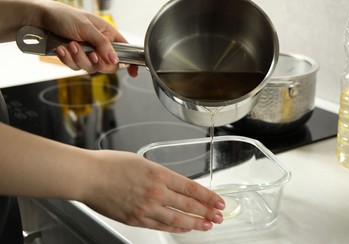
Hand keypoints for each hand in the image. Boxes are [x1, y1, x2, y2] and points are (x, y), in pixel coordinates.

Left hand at [39, 0, 137, 74]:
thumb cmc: (65, 16)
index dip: (130, 62)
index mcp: (108, 34)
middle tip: (91, 54)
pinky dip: (68, 59)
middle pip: (108, 65)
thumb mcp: (87, 28)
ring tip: (70, 45)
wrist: (41, 19)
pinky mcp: (75, 58)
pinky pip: (76, 67)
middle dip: (98, 63)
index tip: (133, 73)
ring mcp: (87, 53)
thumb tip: (116, 60)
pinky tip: (62, 48)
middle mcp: (99, 45)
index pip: (125, 50)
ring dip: (79, 58)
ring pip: (91, 68)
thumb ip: (103, 45)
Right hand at [83, 150, 224, 232]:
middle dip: (207, 211)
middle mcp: (156, 193)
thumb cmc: (111, 165)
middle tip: (220, 216)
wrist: (88, 176)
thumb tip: (174, 184)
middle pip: (189, 205)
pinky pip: (161, 226)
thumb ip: (160, 175)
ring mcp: (146, 208)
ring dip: (195, 223)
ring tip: (207, 225)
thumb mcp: (142, 162)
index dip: (208, 196)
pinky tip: (184, 228)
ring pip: (177, 218)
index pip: (191, 188)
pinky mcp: (136, 219)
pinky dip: (175, 228)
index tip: (219, 201)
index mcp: (159, 174)